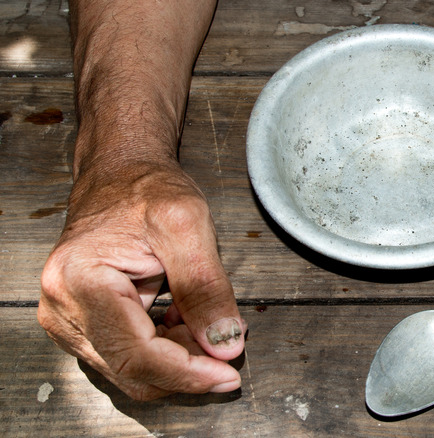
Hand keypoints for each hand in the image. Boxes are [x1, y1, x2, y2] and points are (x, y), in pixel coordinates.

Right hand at [38, 160, 245, 399]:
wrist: (120, 174)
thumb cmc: (146, 189)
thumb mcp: (188, 226)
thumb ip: (206, 288)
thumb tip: (224, 343)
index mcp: (81, 281)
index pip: (137, 355)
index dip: (188, 373)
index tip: (229, 375)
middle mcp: (63, 307)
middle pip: (133, 370)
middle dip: (187, 366)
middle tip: (226, 341)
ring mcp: (68, 319)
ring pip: (132, 370)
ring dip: (178, 357)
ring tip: (203, 317)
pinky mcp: (82, 324)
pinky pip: (128, 356)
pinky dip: (165, 348)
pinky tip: (184, 319)